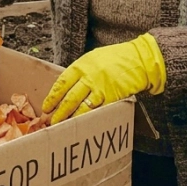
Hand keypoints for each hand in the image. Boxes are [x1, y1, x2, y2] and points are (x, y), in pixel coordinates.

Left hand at [42, 34, 165, 124]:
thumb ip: (80, 71)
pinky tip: (82, 125)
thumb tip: (66, 87)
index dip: (52, 97)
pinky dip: (88, 119)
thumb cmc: (116, 58)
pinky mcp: (112, 97)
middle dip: (59, 112)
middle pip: (69, 98)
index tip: (47, 107)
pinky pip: (97, 111)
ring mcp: (101, 88)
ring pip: (82, 107)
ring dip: (72, 118)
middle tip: (52, 122)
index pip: (62, 83)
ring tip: (63, 127)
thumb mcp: (93, 58)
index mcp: (82, 65)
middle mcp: (89, 76)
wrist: (139, 59)